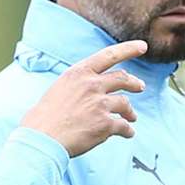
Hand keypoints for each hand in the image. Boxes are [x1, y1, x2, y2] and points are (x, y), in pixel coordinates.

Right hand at [20, 40, 146, 156]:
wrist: (42, 138)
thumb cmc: (44, 117)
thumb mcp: (59, 89)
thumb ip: (78, 85)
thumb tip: (92, 91)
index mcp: (78, 73)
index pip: (109, 55)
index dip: (128, 49)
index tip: (142, 46)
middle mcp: (91, 85)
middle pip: (122, 79)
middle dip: (134, 83)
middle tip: (140, 86)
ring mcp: (100, 104)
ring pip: (125, 104)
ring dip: (130, 111)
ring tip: (132, 117)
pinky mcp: (105, 124)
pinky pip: (123, 126)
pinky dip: (128, 130)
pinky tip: (128, 133)